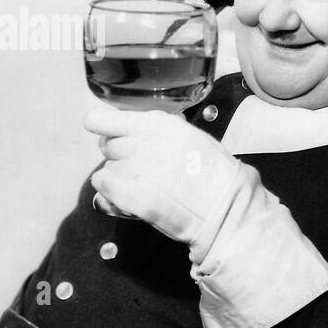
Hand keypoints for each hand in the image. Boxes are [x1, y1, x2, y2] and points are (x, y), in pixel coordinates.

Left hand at [83, 106, 243, 249]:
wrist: (225, 208)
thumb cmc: (215, 174)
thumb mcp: (191, 137)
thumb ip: (160, 130)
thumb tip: (133, 128)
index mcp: (159, 125)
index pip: (102, 120)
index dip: (102, 126)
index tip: (106, 132)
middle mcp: (143, 144)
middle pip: (106, 145)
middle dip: (120, 154)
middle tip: (142, 167)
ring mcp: (135, 171)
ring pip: (106, 167)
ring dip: (120, 177)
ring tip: (146, 186)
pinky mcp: (130, 197)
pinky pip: (102, 186)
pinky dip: (110, 193)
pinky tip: (130, 197)